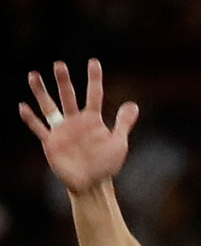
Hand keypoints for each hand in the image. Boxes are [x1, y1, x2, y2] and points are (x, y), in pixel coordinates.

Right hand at [19, 59, 138, 192]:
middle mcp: (75, 121)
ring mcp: (62, 131)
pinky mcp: (51, 143)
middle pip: (68, 97)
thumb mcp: (118, 143)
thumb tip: (133, 104)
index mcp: (92, 120)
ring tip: (33, 75)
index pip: (94, 94)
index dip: (94, 79)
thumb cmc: (106, 163)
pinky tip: (23, 106)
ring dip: (41, 92)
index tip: (94, 62)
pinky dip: (31, 118)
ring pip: (49, 107)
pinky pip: (39, 128)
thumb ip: (123, 124)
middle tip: (60, 65)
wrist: (93, 183)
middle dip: (64, 81)